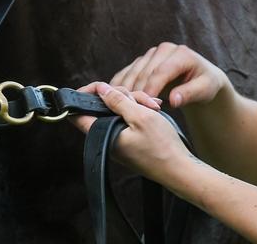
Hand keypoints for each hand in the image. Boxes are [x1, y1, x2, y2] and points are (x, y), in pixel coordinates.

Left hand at [72, 83, 191, 184]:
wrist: (180, 170)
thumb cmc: (162, 147)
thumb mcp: (140, 116)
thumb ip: (117, 101)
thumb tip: (100, 90)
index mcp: (103, 134)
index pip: (77, 114)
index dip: (84, 95)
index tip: (100, 86)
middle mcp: (107, 138)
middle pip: (101, 107)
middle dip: (119, 95)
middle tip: (139, 98)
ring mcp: (118, 140)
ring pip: (117, 110)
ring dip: (133, 102)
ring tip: (153, 106)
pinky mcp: (128, 140)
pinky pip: (126, 119)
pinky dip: (138, 111)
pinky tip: (153, 109)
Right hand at [109, 42, 228, 108]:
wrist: (201, 77)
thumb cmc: (205, 84)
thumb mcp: (205, 90)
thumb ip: (190, 94)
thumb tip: (174, 100)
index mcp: (181, 53)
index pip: (161, 71)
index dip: (152, 88)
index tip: (145, 105)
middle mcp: (164, 50)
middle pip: (145, 71)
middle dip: (137, 90)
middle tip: (131, 108)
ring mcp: (152, 54)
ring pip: (133, 71)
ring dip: (126, 88)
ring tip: (121, 105)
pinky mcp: (143, 60)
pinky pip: (128, 71)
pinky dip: (121, 84)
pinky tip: (115, 96)